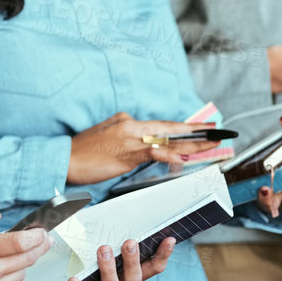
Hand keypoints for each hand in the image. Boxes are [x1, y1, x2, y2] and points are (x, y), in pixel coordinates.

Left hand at [40, 237, 174, 280]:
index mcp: (128, 277)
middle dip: (133, 261)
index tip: (169, 239)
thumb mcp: (101, 256)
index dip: (162, 256)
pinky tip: (73, 279)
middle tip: (130, 242)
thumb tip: (114, 213)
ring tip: (103, 249)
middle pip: (133, 279)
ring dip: (108, 269)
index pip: (151, 268)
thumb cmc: (86, 271)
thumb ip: (111, 240)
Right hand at [67, 113, 201, 183]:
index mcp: (126, 121)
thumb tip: (144, 149)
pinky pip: (154, 153)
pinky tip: (184, 159)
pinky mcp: (127, 152)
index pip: (161, 125)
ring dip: (191, 144)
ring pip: (167, 140)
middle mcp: (131, 125)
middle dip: (195, 132)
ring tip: (210, 145)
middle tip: (216, 132)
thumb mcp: (107, 140)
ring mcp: (130, 137)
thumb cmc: (83, 153)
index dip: (184, 127)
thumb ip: (128, 141)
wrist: (64, 158)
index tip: (202, 128)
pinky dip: (171, 156)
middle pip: (170, 129)